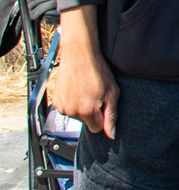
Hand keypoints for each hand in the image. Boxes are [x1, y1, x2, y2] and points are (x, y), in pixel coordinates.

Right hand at [55, 7, 119, 138]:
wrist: (79, 55)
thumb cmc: (97, 70)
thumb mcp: (112, 92)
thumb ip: (111, 115)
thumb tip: (111, 135)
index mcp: (86, 111)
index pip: (96, 128)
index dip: (102, 118)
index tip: (103, 105)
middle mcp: (72, 112)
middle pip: (86, 122)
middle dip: (92, 112)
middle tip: (95, 94)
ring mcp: (62, 107)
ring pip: (76, 116)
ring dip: (82, 107)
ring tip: (86, 90)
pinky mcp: (56, 101)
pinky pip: (67, 109)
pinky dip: (72, 102)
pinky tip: (77, 89)